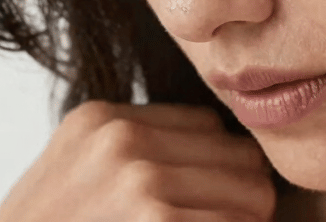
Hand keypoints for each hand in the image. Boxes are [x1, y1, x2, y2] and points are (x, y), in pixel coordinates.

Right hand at [0, 101, 275, 221]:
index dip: (215, 170)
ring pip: (254, 193)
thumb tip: (224, 153)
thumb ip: (127, 155)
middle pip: (238, 154)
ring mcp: (140, 180)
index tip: (203, 205)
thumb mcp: (72, 177)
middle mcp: (121, 138)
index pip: (207, 125)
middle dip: (240, 197)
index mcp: (99, 120)